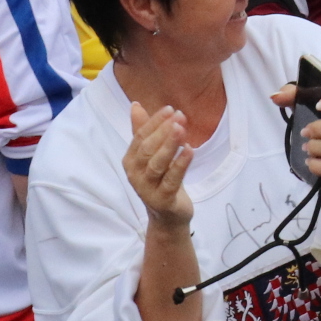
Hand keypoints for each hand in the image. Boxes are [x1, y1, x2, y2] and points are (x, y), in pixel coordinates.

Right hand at [123, 102, 195, 229]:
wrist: (168, 216)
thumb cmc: (160, 180)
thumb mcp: (152, 155)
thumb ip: (143, 131)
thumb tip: (135, 105)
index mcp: (130, 160)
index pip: (141, 136)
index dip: (155, 121)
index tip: (171, 109)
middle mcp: (134, 174)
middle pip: (148, 148)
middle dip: (164, 130)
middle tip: (180, 115)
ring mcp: (146, 188)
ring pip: (157, 163)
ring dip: (169, 144)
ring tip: (181, 128)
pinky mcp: (162, 200)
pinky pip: (171, 180)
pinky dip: (180, 164)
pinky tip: (190, 150)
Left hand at [273, 82, 320, 194]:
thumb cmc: (317, 130)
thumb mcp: (303, 110)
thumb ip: (291, 97)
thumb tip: (275, 97)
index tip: (319, 105)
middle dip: (320, 128)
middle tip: (303, 132)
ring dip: (318, 147)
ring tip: (305, 148)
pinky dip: (320, 166)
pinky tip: (310, 162)